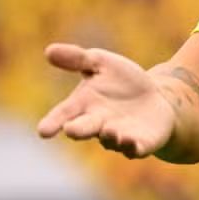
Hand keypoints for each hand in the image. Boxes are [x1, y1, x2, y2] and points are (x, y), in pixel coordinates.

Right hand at [37, 43, 175, 158]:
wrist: (155, 96)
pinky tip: (134, 143)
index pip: (64, 114)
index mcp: (84, 105)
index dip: (53, 122)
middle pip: (84, 129)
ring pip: (110, 141)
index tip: (43, 131)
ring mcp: (118, 136)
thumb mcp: (101, 63)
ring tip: (111, 130)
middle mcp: (98, 124)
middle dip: (77, 130)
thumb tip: (49, 50)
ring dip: (110, 137)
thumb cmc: (122, 81)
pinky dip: (134, 147)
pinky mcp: (141, 143)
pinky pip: (135, 149)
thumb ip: (78, 59)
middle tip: (71, 130)